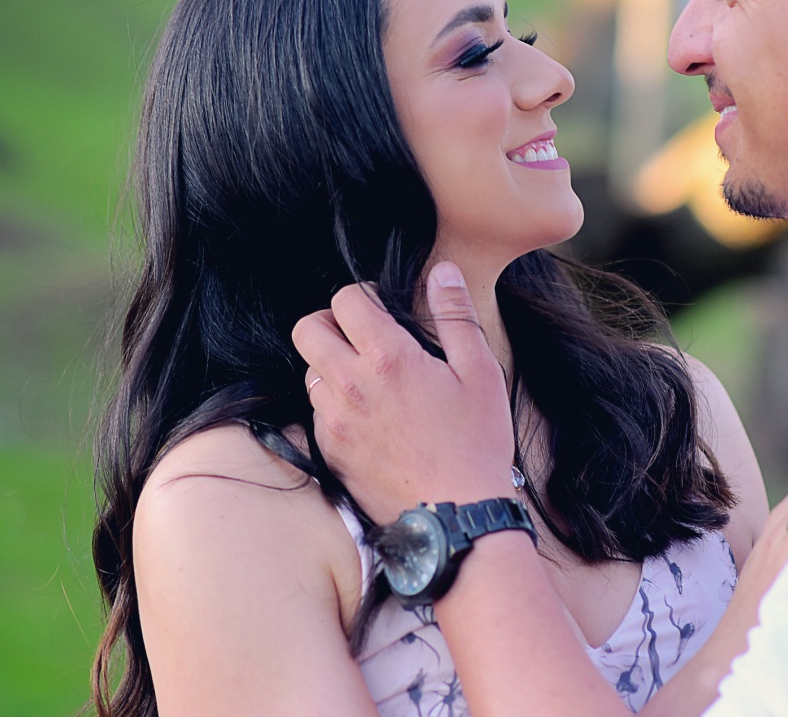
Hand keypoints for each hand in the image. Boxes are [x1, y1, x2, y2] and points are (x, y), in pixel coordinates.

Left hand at [291, 262, 516, 522]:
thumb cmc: (476, 442)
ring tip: (371, 380)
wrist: (459, 515)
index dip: (363, 296)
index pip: (344, 301)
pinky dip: (336, 405)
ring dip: (332, 366)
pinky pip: (318, 413)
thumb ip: (455, 315)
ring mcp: (335, 422)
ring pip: (310, 372)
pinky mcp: (330, 453)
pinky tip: (371, 417)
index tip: (384, 310)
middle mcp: (351, 386)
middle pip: (307, 330)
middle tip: (362, 336)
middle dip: (330, 323)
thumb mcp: (480, 371)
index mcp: (388, 359)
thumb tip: (442, 272)